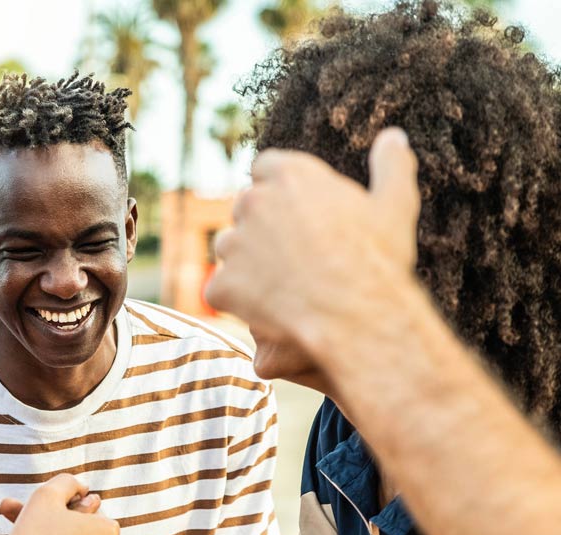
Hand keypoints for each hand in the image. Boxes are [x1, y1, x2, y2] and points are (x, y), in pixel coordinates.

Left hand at [204, 127, 420, 351]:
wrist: (356, 315)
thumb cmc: (376, 259)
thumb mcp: (395, 206)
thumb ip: (391, 166)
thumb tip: (393, 137)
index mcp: (289, 174)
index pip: (265, 168)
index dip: (277, 189)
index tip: (293, 210)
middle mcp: (253, 202)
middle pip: (245, 208)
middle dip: (261, 226)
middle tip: (290, 254)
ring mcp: (233, 244)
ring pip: (229, 247)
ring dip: (245, 262)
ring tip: (280, 283)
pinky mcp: (222, 285)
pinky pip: (221, 289)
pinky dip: (237, 299)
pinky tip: (266, 310)